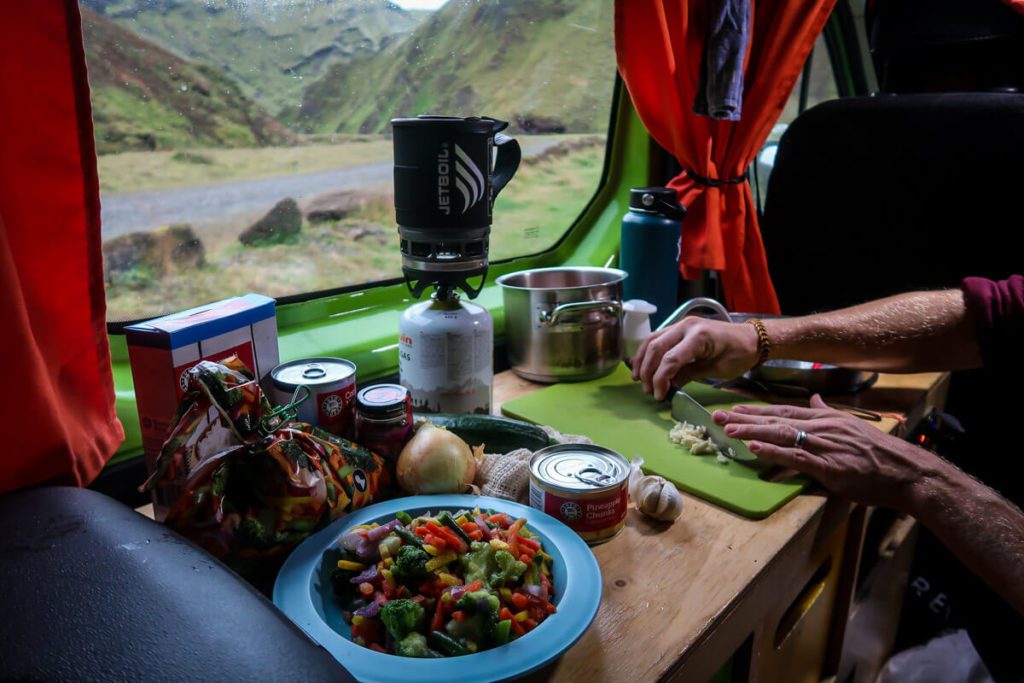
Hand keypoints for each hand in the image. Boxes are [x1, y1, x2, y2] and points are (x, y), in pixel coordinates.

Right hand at [630, 317, 758, 399]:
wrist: (751, 338)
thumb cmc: (739, 355)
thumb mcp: (717, 370)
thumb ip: (690, 375)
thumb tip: (668, 387)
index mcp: (699, 337)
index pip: (670, 359)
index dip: (660, 379)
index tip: (658, 396)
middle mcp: (686, 326)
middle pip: (656, 348)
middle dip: (648, 371)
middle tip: (647, 390)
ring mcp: (681, 324)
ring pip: (652, 340)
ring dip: (642, 360)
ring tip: (639, 378)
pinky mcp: (679, 326)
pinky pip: (658, 337)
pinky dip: (648, 351)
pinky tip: (643, 364)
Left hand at [712, 395, 938, 509]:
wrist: (906, 472)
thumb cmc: (879, 453)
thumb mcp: (852, 425)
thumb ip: (828, 412)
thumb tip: (815, 398)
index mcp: (825, 418)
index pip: (783, 410)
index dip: (756, 409)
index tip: (733, 407)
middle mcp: (821, 427)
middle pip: (775, 419)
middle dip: (744, 417)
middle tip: (716, 416)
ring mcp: (824, 445)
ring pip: (781, 434)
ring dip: (751, 431)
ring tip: (727, 429)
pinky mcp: (829, 466)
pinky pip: (795, 456)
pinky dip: (773, 450)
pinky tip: (754, 448)